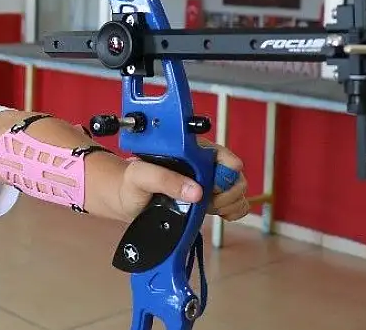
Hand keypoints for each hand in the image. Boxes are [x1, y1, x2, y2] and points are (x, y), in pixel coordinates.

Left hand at [117, 138, 249, 221]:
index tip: (210, 188)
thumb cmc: (130, 183)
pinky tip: (218, 214)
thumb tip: (196, 191)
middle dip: (225, 193)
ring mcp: (208, 181)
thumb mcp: (140, 176)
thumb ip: (163, 179)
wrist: (127, 200)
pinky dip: (233, 211)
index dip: (223, 174)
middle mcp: (203, 164)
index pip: (223, 156)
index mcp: (189, 150)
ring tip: (206, 208)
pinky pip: (236, 204)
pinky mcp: (210, 198)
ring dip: (228, 204)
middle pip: (235, 176)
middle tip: (205, 202)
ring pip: (238, 191)